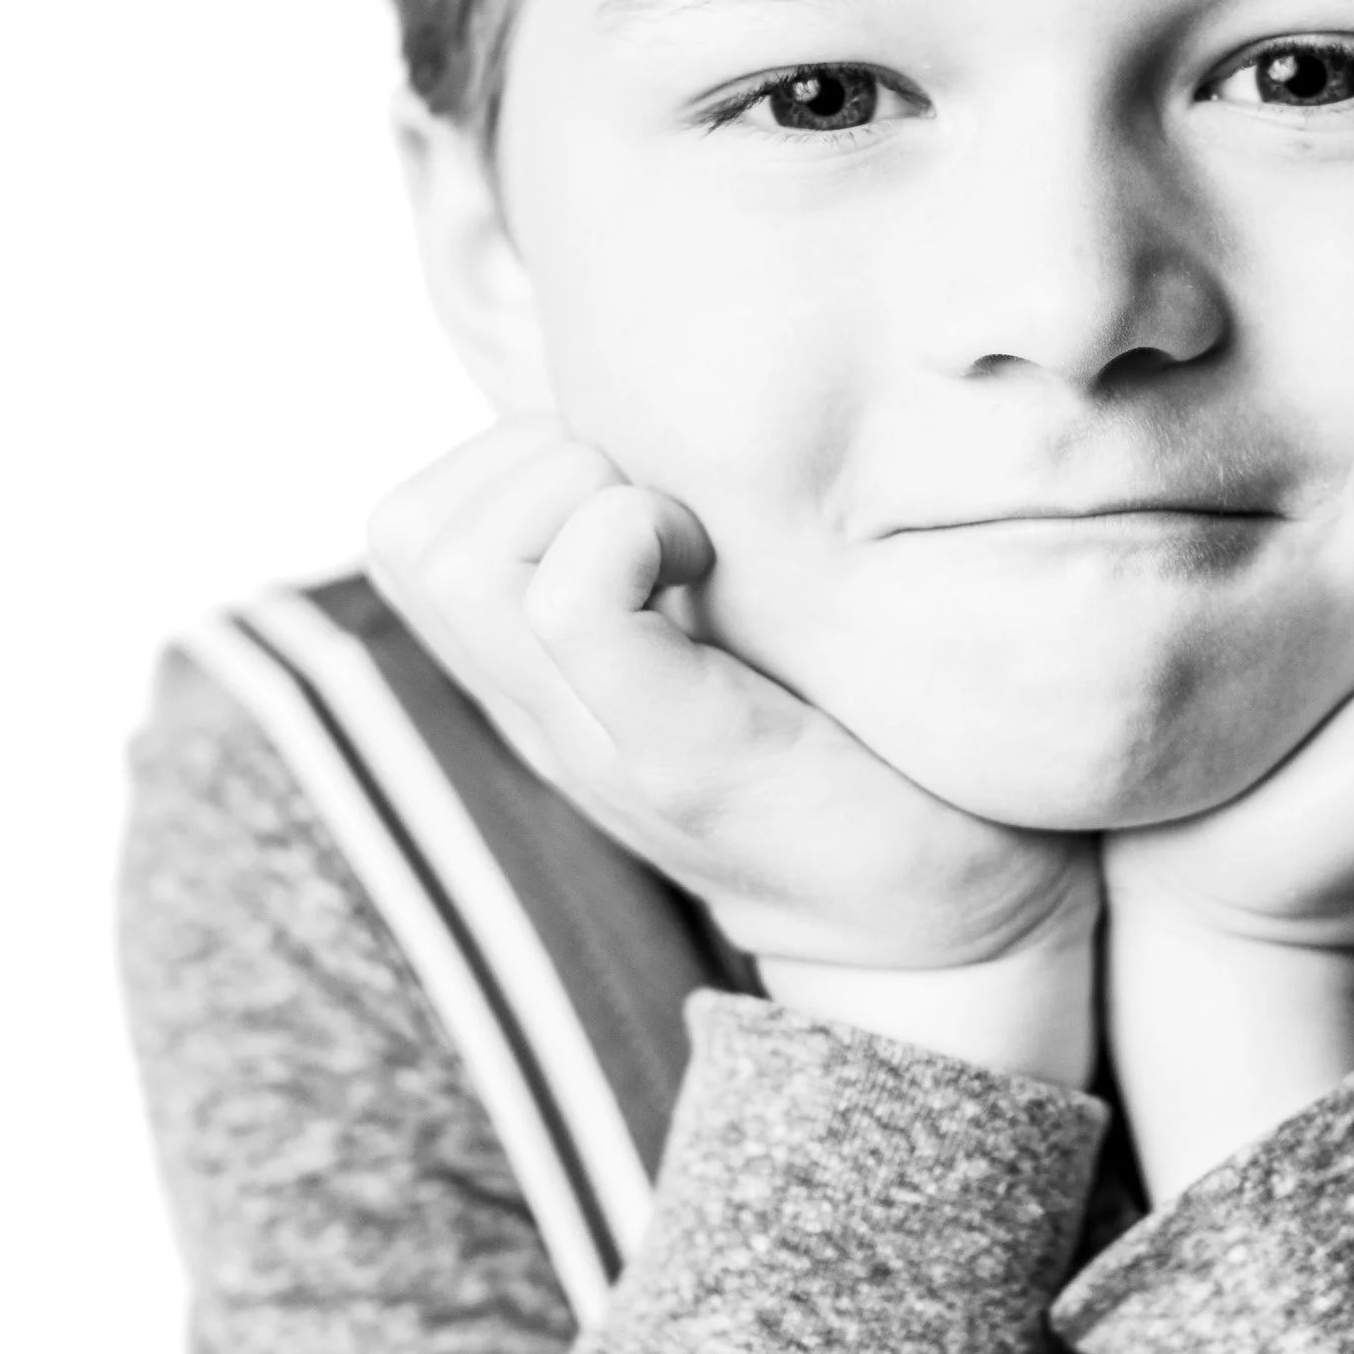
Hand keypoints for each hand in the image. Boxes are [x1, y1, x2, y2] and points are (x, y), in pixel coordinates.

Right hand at [367, 418, 1098, 1079]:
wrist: (944, 934)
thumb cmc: (867, 756)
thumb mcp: (742, 640)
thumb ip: (676, 561)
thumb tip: (666, 419)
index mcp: (543, 683)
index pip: (409, 532)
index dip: (508, 462)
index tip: (641, 489)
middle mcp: (540, 714)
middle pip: (410, 535)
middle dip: (534, 459)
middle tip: (662, 506)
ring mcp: (593, 741)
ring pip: (457, 558)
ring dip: (577, 492)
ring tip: (685, 537)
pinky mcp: (678, 754)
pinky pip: (570, 608)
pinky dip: (628, 539)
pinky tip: (715, 568)